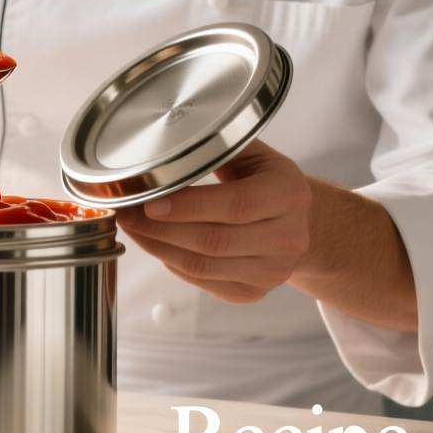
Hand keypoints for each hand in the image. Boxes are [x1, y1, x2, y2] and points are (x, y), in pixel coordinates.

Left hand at [115, 140, 311, 303]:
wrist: (303, 223)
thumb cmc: (270, 183)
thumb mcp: (257, 155)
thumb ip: (220, 147)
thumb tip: (169, 141)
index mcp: (289, 195)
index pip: (235, 205)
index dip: (188, 207)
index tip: (150, 202)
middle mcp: (287, 238)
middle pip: (214, 240)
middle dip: (161, 229)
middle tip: (129, 214)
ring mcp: (273, 271)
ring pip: (204, 266)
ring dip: (160, 249)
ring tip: (135, 229)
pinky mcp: (255, 292)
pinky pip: (204, 281)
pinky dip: (174, 265)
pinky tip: (158, 246)